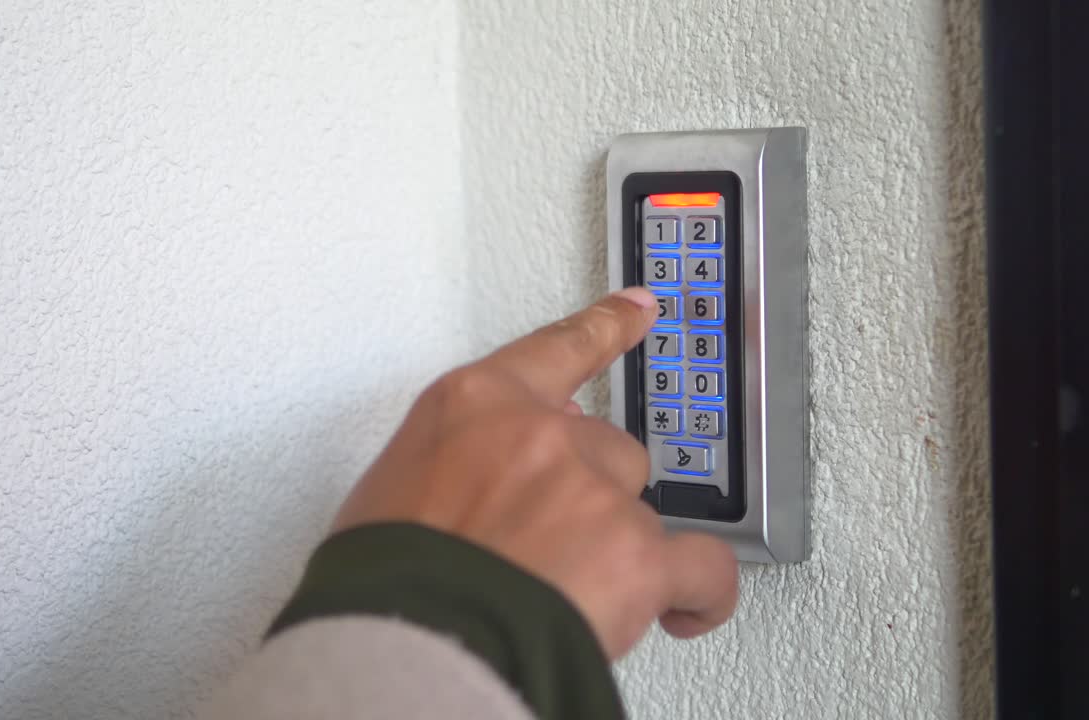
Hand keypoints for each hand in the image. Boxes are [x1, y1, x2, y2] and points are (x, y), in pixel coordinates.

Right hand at [332, 288, 738, 659]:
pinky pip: (702, 564)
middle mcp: (541, 433)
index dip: (607, 327)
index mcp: (476, 404)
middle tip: (547, 546)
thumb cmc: (386, 580)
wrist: (409, 643)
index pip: (556, 351)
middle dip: (585, 494)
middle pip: (604, 446)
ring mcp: (594, 490)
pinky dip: (699, 591)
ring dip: (615, 548)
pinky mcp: (638, 553)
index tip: (638, 308)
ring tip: (568, 597)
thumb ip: (455, 462)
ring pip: (639, 507)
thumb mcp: (390, 491)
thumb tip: (494, 475)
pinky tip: (685, 608)